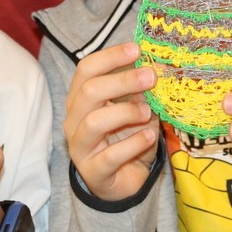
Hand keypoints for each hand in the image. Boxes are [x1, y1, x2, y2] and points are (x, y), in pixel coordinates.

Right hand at [62, 42, 159, 201]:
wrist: (124, 181)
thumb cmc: (127, 138)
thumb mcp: (135, 109)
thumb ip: (140, 90)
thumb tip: (156, 65)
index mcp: (81, 99)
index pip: (86, 70)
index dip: (110, 57)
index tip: (137, 50)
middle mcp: (74, 120)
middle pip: (89, 92)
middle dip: (122, 81)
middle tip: (150, 77)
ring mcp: (80, 147)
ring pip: (93, 122)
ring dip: (125, 112)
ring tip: (148, 112)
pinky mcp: (93, 172)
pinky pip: (110, 156)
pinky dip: (132, 143)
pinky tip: (149, 136)